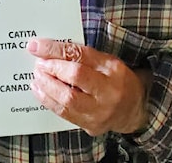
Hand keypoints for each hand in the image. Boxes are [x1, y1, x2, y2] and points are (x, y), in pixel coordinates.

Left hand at [27, 39, 149, 135]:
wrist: (135, 110)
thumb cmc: (117, 81)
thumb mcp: (106, 62)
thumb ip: (82, 56)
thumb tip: (49, 50)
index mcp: (113, 68)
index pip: (80, 55)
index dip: (55, 49)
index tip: (36, 46)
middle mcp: (109, 90)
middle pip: (75, 76)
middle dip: (51, 68)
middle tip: (38, 64)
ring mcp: (101, 111)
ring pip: (68, 99)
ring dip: (47, 87)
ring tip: (36, 77)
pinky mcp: (92, 126)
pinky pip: (66, 114)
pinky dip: (49, 102)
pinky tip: (40, 92)